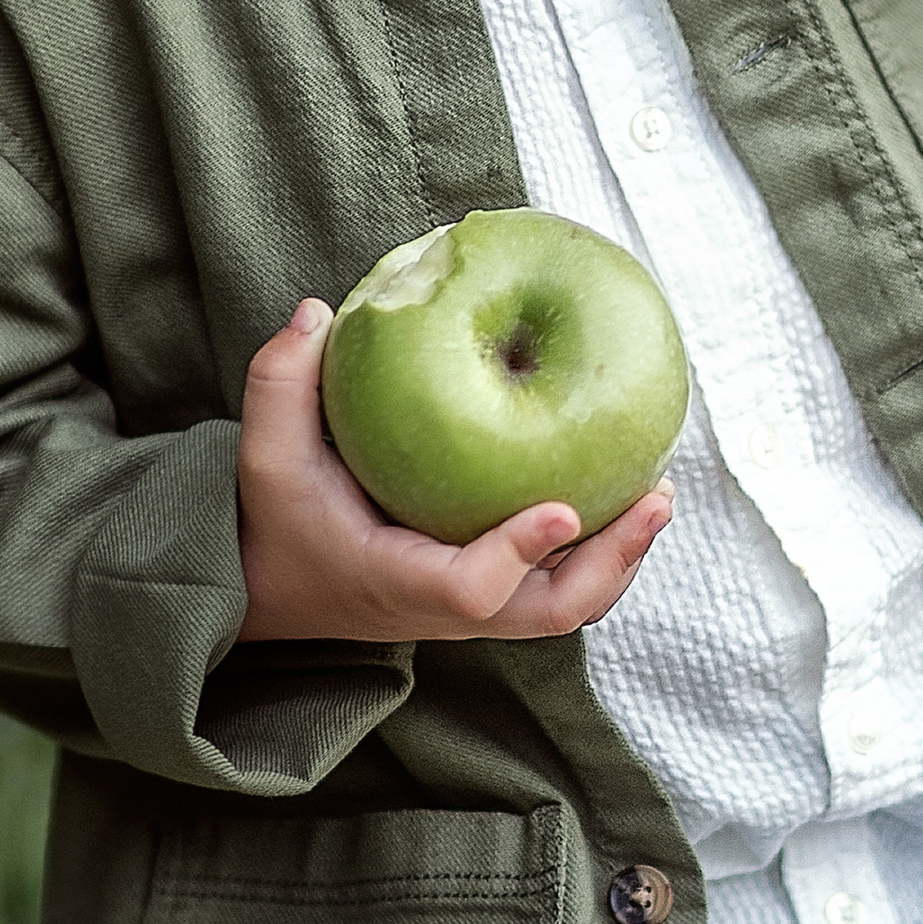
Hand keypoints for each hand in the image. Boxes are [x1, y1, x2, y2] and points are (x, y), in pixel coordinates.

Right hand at [235, 298, 672, 644]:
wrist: (274, 585)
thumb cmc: (276, 521)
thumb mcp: (264, 455)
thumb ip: (280, 384)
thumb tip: (317, 311)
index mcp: (396, 580)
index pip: (468, 587)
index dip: (517, 552)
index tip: (563, 506)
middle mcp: (446, 607)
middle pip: (551, 612)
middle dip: (613, 559)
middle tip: (656, 496)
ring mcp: (475, 608)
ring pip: (569, 604)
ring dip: (621, 554)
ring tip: (658, 489)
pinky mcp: (491, 594)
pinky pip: (561, 582)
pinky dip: (602, 546)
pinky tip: (627, 483)